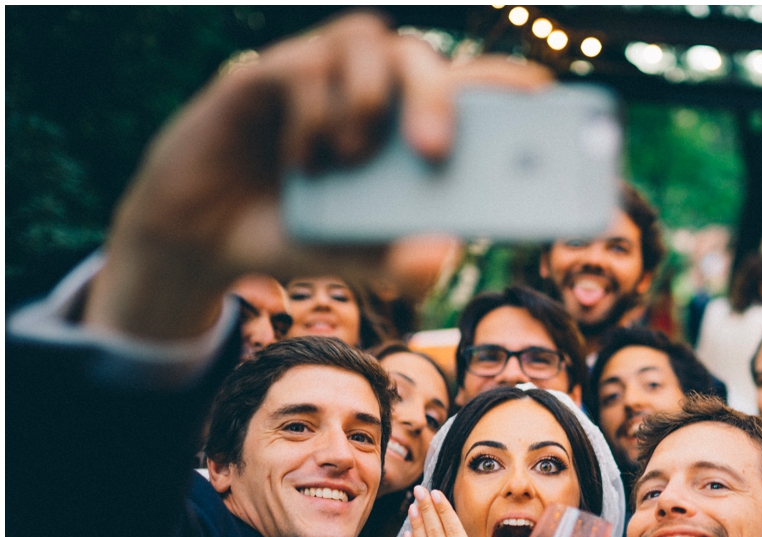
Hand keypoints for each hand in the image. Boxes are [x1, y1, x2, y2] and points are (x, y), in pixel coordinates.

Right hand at [85, 12, 550, 339]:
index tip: (553, 99)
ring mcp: (326, 79)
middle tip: (436, 153)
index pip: (475, 93)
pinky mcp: (272, 74)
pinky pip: (307, 64)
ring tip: (353, 157)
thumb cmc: (295, 237)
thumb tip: (440, 257)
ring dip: (372, 100)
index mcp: (411, 133)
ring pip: (373, 41)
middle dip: (441, 98)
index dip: (515, 88)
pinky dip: (313, 112)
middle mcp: (376, 97)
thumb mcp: (356, 262)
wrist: (202, 235)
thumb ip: (399, 262)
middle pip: (430, 60)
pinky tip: (304, 158)